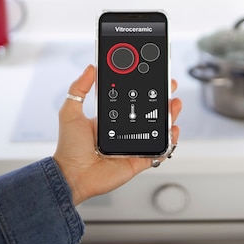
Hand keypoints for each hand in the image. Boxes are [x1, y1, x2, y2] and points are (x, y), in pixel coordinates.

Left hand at [53, 64, 181, 204]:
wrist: (72, 175)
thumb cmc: (69, 147)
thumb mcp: (71, 112)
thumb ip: (79, 89)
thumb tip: (90, 68)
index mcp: (111, 119)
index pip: (132, 99)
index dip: (144, 88)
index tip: (152, 75)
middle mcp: (124, 131)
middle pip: (149, 112)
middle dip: (162, 98)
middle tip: (170, 86)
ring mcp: (133, 145)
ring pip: (157, 129)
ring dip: (169, 116)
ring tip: (174, 104)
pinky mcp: (138, 161)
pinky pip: (158, 151)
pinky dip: (169, 142)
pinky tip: (173, 131)